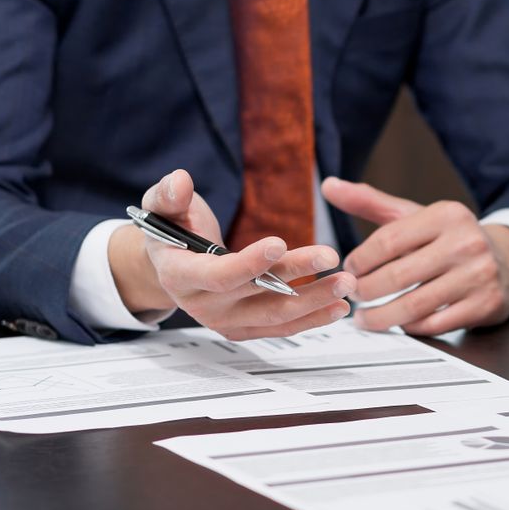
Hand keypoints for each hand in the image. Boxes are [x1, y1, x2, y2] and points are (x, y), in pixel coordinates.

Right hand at [110, 169, 354, 340]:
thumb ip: (169, 195)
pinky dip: (311, 318)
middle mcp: (203, 306)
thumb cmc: (171, 230)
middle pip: (257, 294)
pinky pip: (281, 327)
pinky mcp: (245, 329)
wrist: (172, 264)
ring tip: (346, 284)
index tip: (280, 242)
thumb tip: (180, 181)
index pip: (217, 275)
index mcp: (180, 276)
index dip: (249, 262)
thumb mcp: (163, 206)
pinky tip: (339, 306)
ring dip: (314, 302)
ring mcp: (226, 322)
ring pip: (275, 316)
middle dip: (296, 274)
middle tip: (331, 257)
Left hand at [322, 178, 508, 335]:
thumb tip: (329, 185)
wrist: (507, 259)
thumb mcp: (414, 214)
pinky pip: (436, 324)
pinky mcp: (486, 304)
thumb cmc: (449, 238)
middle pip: (397, 276)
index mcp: (446, 215)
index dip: (362, 260)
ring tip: (365, 318)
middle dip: (366, 291)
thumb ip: (370, 202)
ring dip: (381, 317)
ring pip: (414, 306)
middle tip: (353, 297)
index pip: (389, 240)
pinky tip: (400, 323)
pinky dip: (412, 327)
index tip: (349, 270)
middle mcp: (466, 242)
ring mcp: (478, 275)